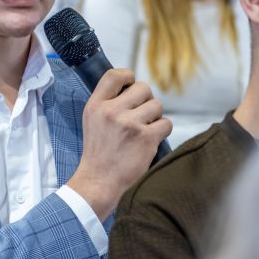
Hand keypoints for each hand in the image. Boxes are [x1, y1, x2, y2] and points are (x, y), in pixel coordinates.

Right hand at [66, 69, 169, 220]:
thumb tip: (130, 88)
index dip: (128, 77)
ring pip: (157, 105)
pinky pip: (166, 123)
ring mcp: (129, 124)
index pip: (114, 75)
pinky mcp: (146, 138)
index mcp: (95, 106)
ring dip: (155, 117)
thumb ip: (107, 103)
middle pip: (143, 88)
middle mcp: (111, 111)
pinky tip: (152, 140)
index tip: (131, 87)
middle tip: (140, 116)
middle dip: (146, 101)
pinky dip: (162, 131)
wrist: (100, 182)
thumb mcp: (92, 121)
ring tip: (145, 130)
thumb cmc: (98, 153)